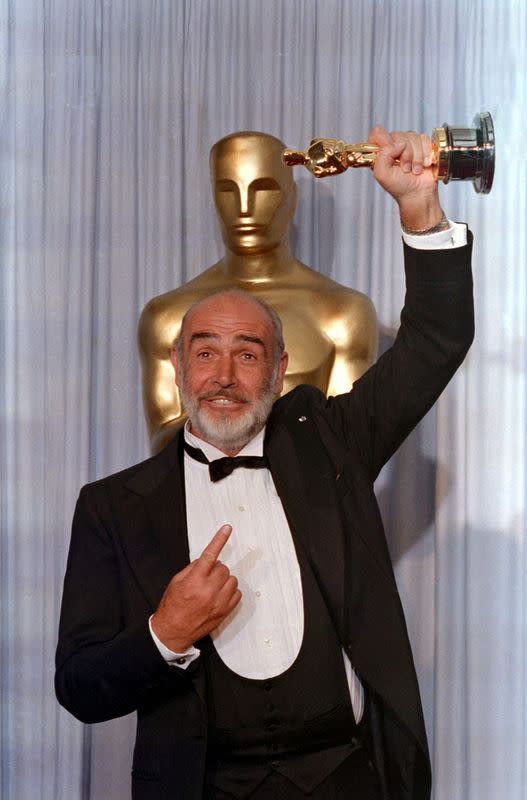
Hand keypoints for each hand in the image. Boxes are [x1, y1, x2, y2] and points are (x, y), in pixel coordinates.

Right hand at [151, 524, 240, 651]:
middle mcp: (208, 590)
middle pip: (223, 568)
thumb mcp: (176, 582)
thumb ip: (193, 568)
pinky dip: (230, 591)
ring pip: (232, 579)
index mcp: (194, 581)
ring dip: (224, 580)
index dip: (219, 539)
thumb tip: (208, 560)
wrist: (173, 631)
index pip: (210, 555)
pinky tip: (219, 595)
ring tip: (212, 587)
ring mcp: (219, 602)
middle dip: (216, 569)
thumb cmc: (172, 607)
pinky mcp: (225, 611)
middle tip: (206, 577)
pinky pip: (237, 593)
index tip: (227, 529)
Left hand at [368, 125, 443, 231]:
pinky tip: (424, 165)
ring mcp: (408, 144)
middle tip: (405, 168)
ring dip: (416, 157)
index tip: (392, 154)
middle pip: (399, 135)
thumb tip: (398, 143)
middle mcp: (393, 145)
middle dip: (405, 154)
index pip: (378, 133)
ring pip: (413, 136)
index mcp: (380, 151)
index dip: (385, 141)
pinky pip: (424, 139)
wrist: (418, 194)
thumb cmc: (399, 187)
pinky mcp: (422, 145)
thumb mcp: (382, 174)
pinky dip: (425, 154)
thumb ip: (383, 155)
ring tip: (414, 170)